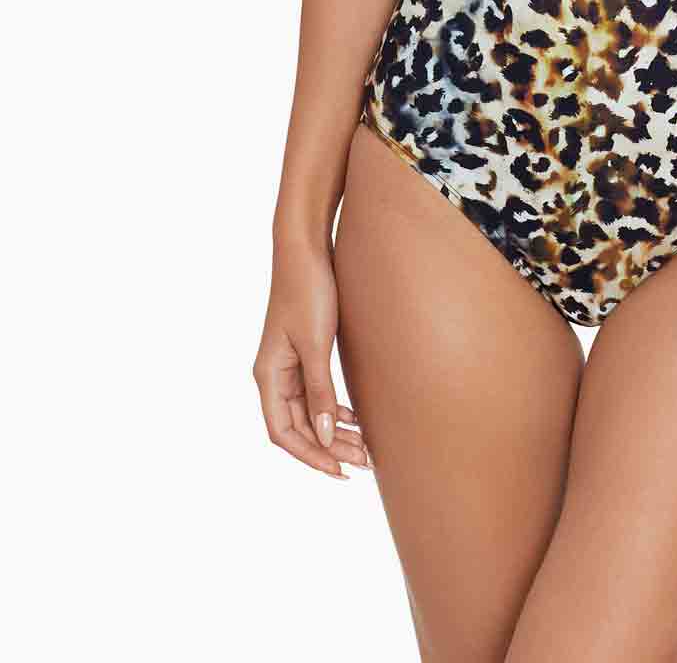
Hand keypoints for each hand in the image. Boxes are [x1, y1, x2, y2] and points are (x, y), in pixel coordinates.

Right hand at [253, 242, 371, 478]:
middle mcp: (273, 374)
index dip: (310, 456)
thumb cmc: (308, 291)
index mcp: (268, 375)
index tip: (339, 471)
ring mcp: (288, 363)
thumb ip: (320, 391)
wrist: (306, 248)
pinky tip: (354, 418)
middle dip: (329, 447)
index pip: (283, 433)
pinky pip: (315, 393)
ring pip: (309, 412)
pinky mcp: (304, 351)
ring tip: (365, 447)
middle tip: (364, 461)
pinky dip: (334, 409)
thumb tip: (325, 436)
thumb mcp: (316, 343)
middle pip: (298, 426)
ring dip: (334, 431)